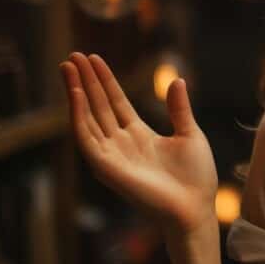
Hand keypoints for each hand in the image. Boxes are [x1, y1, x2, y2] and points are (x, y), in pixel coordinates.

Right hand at [59, 52, 217, 239]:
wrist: (195, 208)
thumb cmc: (195, 178)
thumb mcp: (189, 134)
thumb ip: (178, 109)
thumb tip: (177, 80)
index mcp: (139, 135)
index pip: (115, 102)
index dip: (104, 81)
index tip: (94, 58)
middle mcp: (121, 143)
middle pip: (97, 106)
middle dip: (85, 81)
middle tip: (72, 56)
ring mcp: (111, 155)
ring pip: (87, 118)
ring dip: (76, 93)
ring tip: (69, 68)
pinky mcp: (105, 167)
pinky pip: (86, 138)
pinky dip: (78, 116)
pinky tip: (76, 95)